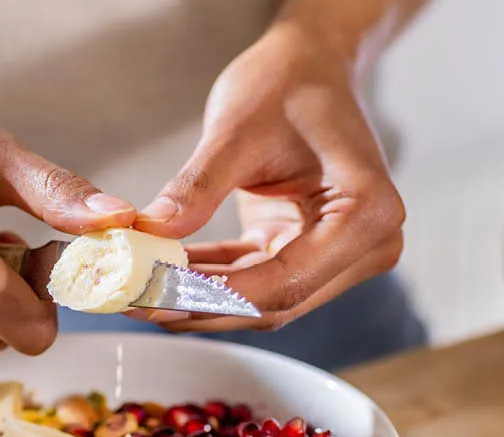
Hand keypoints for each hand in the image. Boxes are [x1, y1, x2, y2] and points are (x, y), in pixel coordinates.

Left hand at [135, 23, 404, 331]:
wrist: (310, 65)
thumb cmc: (288, 82)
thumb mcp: (236, 130)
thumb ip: (197, 187)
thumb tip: (152, 232)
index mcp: (367, 212)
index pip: (286, 280)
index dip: (217, 296)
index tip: (159, 297)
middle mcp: (367, 244)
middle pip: (276, 301)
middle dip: (201, 305)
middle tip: (136, 301)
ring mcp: (342, 255)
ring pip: (262, 300)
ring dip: (199, 298)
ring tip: (138, 292)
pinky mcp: (309, 253)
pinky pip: (254, 279)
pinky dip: (209, 279)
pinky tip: (162, 274)